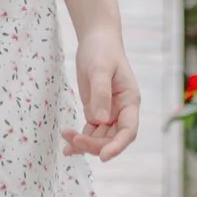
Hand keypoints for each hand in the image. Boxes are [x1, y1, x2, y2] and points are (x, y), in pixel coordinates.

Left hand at [63, 30, 139, 160]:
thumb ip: (101, 93)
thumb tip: (100, 120)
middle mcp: (121, 111)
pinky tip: (67, 145)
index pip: (128, 131)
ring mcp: (108, 113)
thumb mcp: (100, 69)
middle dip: (95, 144)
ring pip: (99, 138)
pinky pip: (90, 131)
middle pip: (112, 138)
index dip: (117, 146)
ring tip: (66, 138)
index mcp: (130, 101)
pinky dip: (79, 139)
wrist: (96, 39)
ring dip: (84, 143)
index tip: (103, 156)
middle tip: (74, 140)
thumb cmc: (102, 50)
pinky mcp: (95, 111)